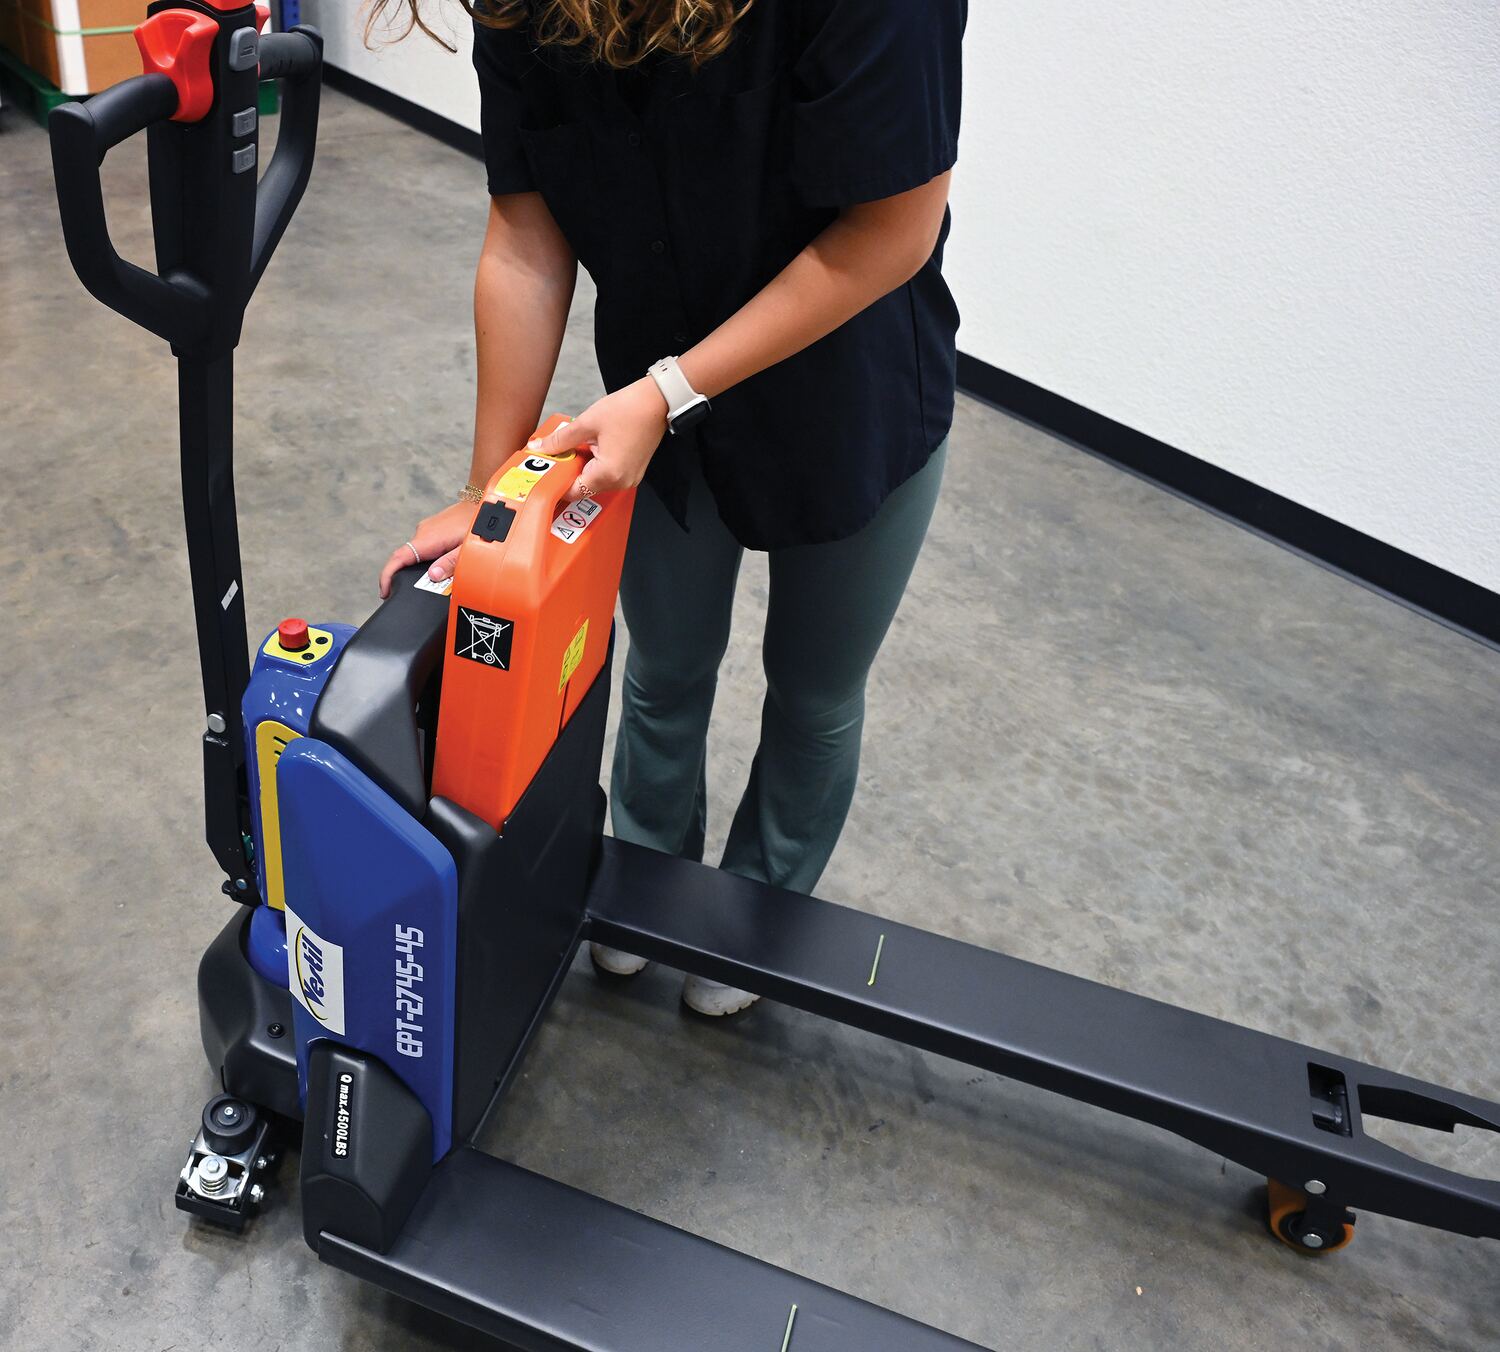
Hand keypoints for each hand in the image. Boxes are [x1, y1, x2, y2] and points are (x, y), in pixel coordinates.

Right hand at [379, 499, 476, 598]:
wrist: (485, 501)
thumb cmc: (479, 523)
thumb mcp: (470, 548)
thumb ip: (451, 563)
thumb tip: (433, 576)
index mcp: (429, 539)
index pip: (399, 557)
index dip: (388, 575)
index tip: (384, 591)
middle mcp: (423, 532)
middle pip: (406, 558)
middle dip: (404, 577)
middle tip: (406, 594)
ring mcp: (428, 529)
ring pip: (417, 553)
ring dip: (418, 569)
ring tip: (429, 586)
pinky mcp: (434, 529)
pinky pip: (425, 547)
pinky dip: (426, 560)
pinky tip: (438, 569)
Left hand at [528, 376, 667, 503]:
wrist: (657, 402)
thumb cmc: (629, 410)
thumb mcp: (587, 422)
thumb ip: (560, 440)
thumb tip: (540, 447)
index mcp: (609, 474)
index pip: (574, 492)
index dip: (557, 483)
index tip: (546, 471)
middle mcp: (621, 482)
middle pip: (584, 487)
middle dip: (569, 471)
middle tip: (559, 452)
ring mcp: (629, 478)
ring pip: (595, 481)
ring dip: (583, 467)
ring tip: (579, 445)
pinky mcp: (633, 472)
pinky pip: (608, 475)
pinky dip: (596, 465)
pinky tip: (593, 447)